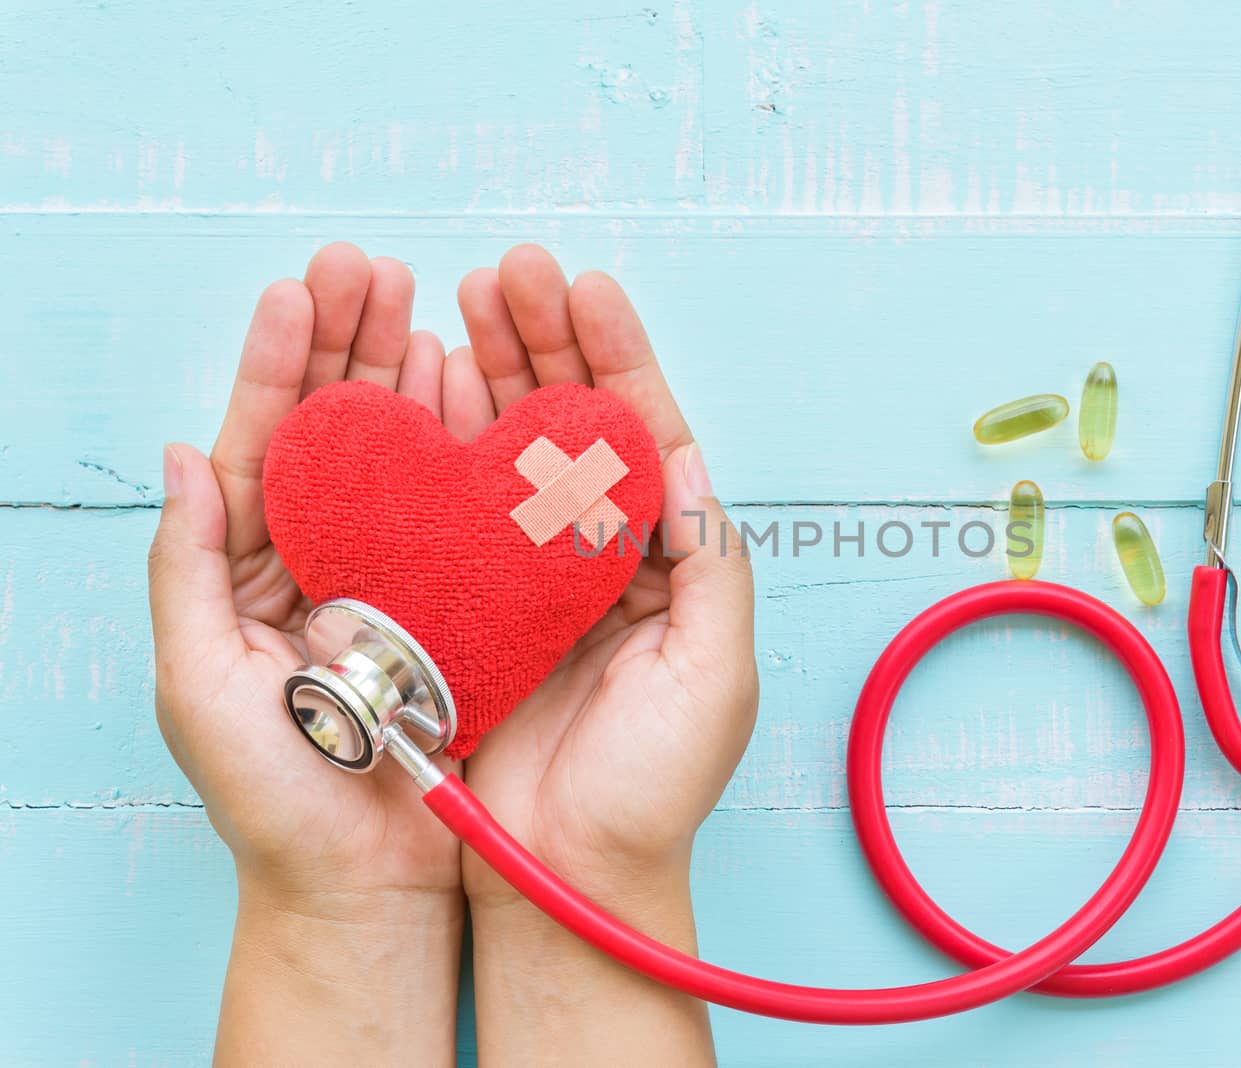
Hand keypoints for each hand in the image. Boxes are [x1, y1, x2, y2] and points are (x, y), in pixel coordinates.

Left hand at [148, 244, 463, 1064]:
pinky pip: (467, 513)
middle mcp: (327, 560)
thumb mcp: (198, 685)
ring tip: (429, 302)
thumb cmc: (273, 799)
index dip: (280, 364)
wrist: (364, 881)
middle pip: (338, 431)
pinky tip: (480, 391)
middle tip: (373, 266)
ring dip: (414, 377)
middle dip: (351, 344)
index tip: (303, 288)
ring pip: (405, 458)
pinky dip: (473, 450)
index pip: (265, 444)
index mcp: (250, 572)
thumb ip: (181, 569)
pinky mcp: (462, 607)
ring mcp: (398, 578)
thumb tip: (180, 455)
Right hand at [446, 245, 757, 1064]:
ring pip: (512, 453)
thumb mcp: (715, 674)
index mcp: (673, 564)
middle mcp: (606, 558)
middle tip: (507, 269)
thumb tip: (689, 457)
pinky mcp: (473, 607)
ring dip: (492, 373)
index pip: (646, 436)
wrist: (568, 879)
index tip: (585, 286)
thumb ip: (711, 564)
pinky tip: (423, 388)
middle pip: (575, 426)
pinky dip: (443, 447)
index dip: (617, 358)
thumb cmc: (654, 788)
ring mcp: (535, 579)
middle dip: (547, 343)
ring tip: (461, 299)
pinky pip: (455, 512)